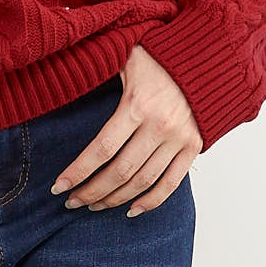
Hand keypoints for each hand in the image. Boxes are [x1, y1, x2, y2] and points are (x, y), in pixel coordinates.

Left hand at [50, 45, 200, 215]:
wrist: (207, 56)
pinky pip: (171, 183)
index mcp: (138, 105)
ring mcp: (179, 139)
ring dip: (115, 199)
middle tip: (72, 201)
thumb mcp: (126, 57)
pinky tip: (130, 210)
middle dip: (91, 192)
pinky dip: (150, 201)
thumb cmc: (160, 56)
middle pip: (120, 172)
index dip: (78, 172)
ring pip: (142, 182)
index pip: (102, 149)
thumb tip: (64, 75)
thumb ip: (100, 68)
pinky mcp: (194, 147)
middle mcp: (160, 126)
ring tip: (94, 206)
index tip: (58, 187)